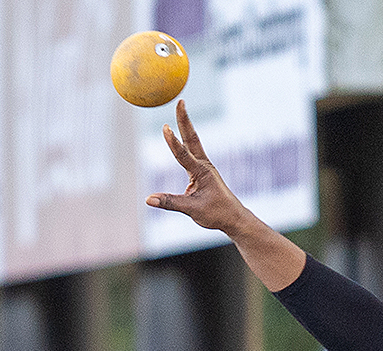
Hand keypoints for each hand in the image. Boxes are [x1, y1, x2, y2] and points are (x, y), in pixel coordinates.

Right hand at [144, 99, 306, 289]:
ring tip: (180, 109)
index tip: (165, 127)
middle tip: (180, 101)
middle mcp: (203, 165)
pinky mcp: (203, 171)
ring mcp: (204, 166)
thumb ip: (170, 203)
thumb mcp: (192, 210)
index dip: (173, 142)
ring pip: (193, 142)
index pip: (183, 154)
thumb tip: (148, 199)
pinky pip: (192, 151)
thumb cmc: (216, 213)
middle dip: (184, 120)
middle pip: (192, 138)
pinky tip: (182, 134)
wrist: (234, 217)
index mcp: (202, 172)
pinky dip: (185, 140)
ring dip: (185, 125)